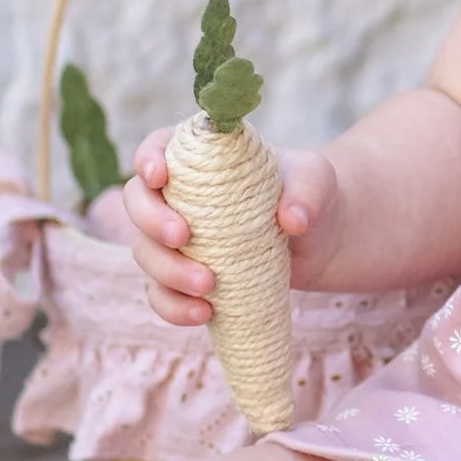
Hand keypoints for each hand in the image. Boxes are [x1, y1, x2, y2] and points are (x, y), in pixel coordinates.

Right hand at [121, 125, 348, 325]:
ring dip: (166, 272)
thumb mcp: (317, 181)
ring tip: (208, 286)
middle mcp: (180, 196)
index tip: (160, 176)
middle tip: (183, 237)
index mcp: (203, 159)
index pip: (158, 147)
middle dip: (151, 221)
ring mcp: (179, 240)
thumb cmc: (311, 197)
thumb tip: (292, 219)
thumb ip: (307, 191)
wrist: (322, 242)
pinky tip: (203, 313)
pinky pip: (161, 295)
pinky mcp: (185, 277)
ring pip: (144, 252)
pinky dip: (173, 306)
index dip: (148, 158)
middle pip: (138, 201)